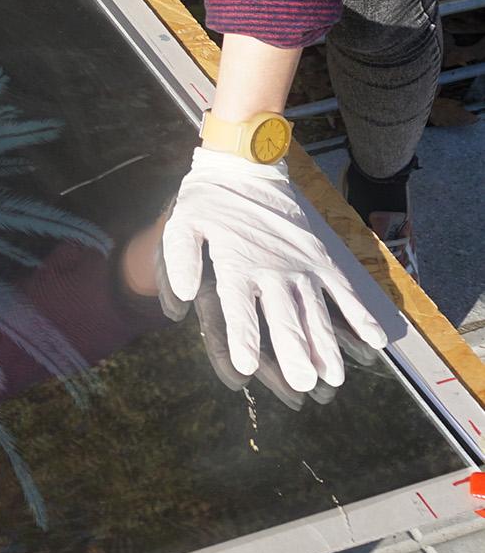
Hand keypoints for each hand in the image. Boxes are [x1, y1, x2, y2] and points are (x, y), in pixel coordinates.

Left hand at [161, 147, 387, 391]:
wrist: (247, 167)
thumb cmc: (209, 201)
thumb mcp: (183, 225)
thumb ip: (181, 260)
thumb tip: (180, 300)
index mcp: (236, 264)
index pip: (239, 308)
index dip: (242, 337)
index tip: (246, 366)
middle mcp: (272, 269)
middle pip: (286, 318)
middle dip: (295, 353)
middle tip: (305, 385)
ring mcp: (300, 264)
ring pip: (316, 311)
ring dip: (325, 345)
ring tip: (333, 376)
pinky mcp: (320, 256)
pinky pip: (343, 289)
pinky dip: (358, 314)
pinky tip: (372, 340)